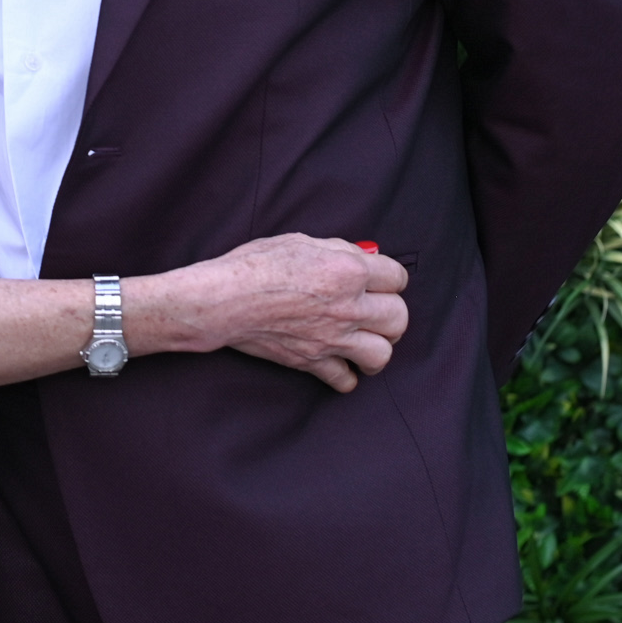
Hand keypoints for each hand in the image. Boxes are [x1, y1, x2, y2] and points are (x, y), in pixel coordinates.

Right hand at [165, 235, 410, 393]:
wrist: (223, 300)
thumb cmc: (255, 264)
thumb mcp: (300, 241)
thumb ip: (339, 249)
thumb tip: (366, 258)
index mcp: (348, 271)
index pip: (398, 278)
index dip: (389, 277)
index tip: (379, 280)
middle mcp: (348, 306)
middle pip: (398, 318)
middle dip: (391, 313)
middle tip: (376, 311)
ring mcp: (332, 338)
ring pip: (383, 354)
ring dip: (379, 348)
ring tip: (366, 342)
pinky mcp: (313, 362)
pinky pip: (346, 381)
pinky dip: (347, 376)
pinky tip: (341, 363)